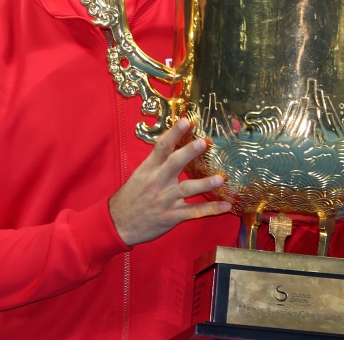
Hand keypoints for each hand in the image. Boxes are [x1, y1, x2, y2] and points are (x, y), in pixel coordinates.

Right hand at [109, 118, 230, 245]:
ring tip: (221, 178)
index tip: (187, 121)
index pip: (161, 147)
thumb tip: (174, 146)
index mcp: (147, 170)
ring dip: (205, 183)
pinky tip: (225, 206)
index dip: (174, 133)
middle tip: (204, 142)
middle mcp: (156, 182)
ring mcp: (164, 200)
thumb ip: (156, 164)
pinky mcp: (170, 216)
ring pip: (186, 189)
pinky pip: (193, 212)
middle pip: (174, 163)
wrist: (118, 224)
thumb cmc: (130, 198)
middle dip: (189, 152)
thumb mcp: (139, 176)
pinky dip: (210, 209)